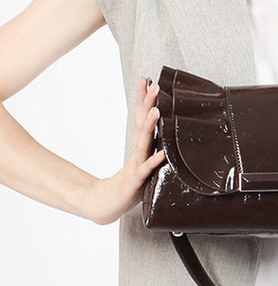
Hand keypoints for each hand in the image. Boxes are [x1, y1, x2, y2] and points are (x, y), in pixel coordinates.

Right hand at [84, 77, 165, 224]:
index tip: (147, 80)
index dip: (144, 99)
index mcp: (140, 145)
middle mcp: (138, 152)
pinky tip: (162, 153)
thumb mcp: (142, 161)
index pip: (141, 117)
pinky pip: (146, 170)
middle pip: (142, 123)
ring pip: (144, 142)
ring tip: (156, 110)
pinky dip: (154, 161)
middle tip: (154, 86)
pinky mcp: (136, 182)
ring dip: (150, 126)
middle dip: (148, 103)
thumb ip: (149, 146)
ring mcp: (136, 165)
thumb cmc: (128, 182)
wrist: (106, 205)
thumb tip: (158, 129)